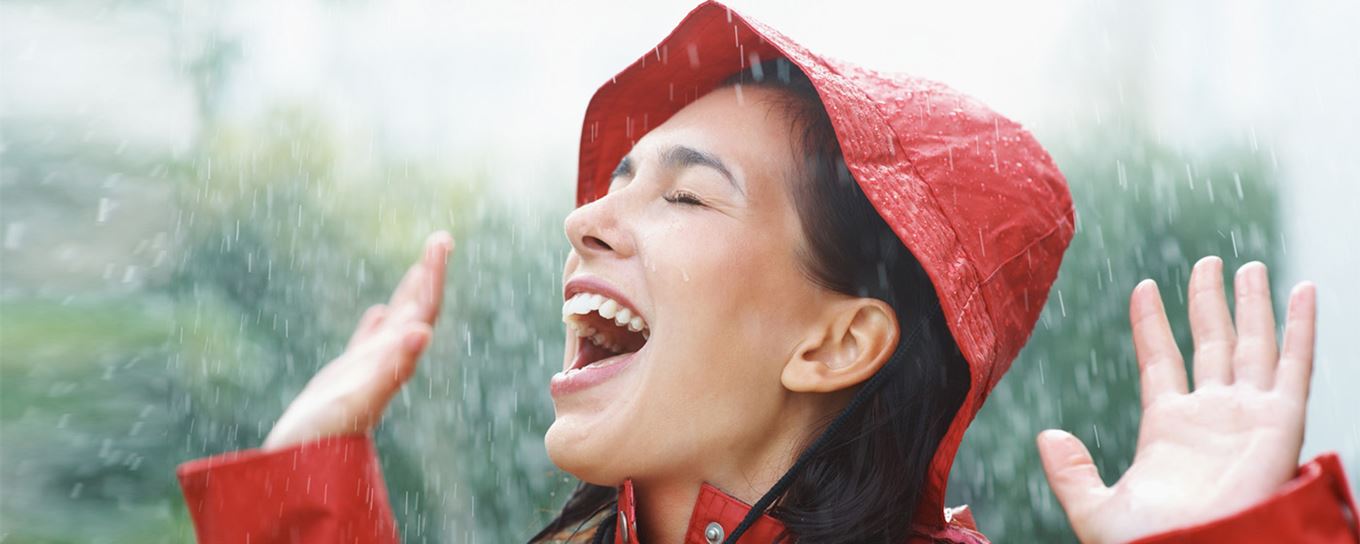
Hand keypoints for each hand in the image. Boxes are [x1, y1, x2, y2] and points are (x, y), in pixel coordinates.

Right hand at [262, 231, 453, 450]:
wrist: (301, 466)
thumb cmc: (326, 434)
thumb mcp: (359, 396)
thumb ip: (393, 367)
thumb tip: (423, 332)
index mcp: (394, 359)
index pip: (423, 310)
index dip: (433, 275)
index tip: (442, 241)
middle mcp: (387, 361)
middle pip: (417, 309)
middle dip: (428, 274)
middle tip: (442, 237)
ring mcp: (367, 368)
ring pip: (394, 323)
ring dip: (408, 293)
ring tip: (420, 266)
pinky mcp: (345, 378)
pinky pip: (366, 343)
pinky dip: (375, 323)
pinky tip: (377, 311)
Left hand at [1037, 257, 1317, 542]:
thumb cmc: (1150, 543)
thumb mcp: (1095, 508)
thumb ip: (1069, 472)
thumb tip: (1046, 437)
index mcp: (1166, 428)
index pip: (1159, 359)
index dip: (1151, 323)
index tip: (1143, 287)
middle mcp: (1210, 415)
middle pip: (1210, 342)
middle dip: (1209, 301)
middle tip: (1209, 261)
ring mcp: (1247, 415)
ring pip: (1251, 344)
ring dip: (1251, 304)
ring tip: (1246, 265)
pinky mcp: (1281, 422)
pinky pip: (1294, 365)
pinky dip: (1300, 327)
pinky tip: (1301, 291)